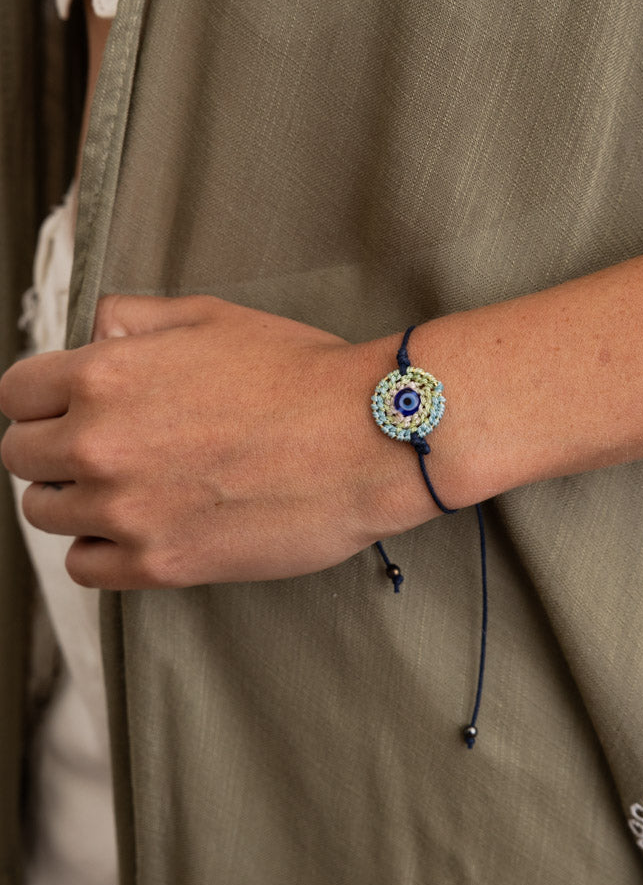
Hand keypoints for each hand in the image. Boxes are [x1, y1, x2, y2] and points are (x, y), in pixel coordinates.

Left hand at [0, 296, 415, 588]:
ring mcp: (126, 510)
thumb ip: (136, 319)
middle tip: (97, 447)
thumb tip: (97, 329)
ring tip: (120, 489)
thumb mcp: (212, 316)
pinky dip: (98, 550)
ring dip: (73, 498)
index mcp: (103, 375)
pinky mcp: (160, 563)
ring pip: (46, 514)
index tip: (63, 407)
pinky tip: (132, 530)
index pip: (16, 394)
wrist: (366, 438)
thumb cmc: (301, 374)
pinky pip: (85, 567)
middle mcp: (99, 445)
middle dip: (51, 448)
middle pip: (22, 457)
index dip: (40, 398)